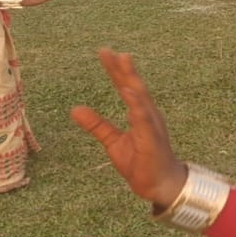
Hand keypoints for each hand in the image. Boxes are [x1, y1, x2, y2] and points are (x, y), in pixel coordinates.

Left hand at [70, 50, 187, 208]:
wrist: (161, 185)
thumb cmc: (141, 162)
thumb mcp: (113, 142)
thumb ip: (97, 124)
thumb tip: (74, 108)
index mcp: (139, 113)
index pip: (125, 87)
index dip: (115, 70)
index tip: (105, 52)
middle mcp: (148, 114)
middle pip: (134, 86)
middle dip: (122, 68)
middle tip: (110, 51)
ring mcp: (152, 125)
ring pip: (141, 98)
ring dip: (132, 80)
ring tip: (123, 63)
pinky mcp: (152, 139)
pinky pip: (144, 120)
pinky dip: (137, 106)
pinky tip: (129, 94)